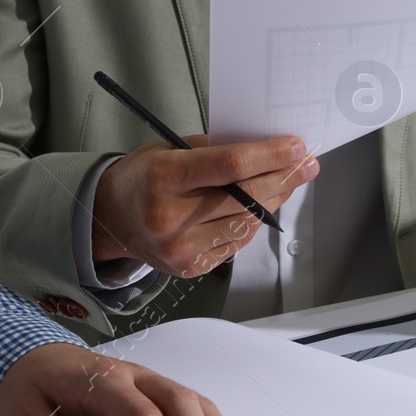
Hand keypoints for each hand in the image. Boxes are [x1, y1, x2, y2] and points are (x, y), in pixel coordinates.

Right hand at [92, 134, 318, 277]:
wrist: (110, 218)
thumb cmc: (143, 177)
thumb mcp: (170, 149)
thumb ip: (216, 150)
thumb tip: (266, 151)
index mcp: (164, 178)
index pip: (231, 166)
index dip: (270, 156)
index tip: (296, 148)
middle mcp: (171, 217)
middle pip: (246, 198)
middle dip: (283, 179)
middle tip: (305, 165)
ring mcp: (180, 248)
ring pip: (247, 224)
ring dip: (272, 201)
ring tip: (284, 183)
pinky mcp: (189, 267)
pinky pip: (236, 244)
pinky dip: (250, 223)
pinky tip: (257, 208)